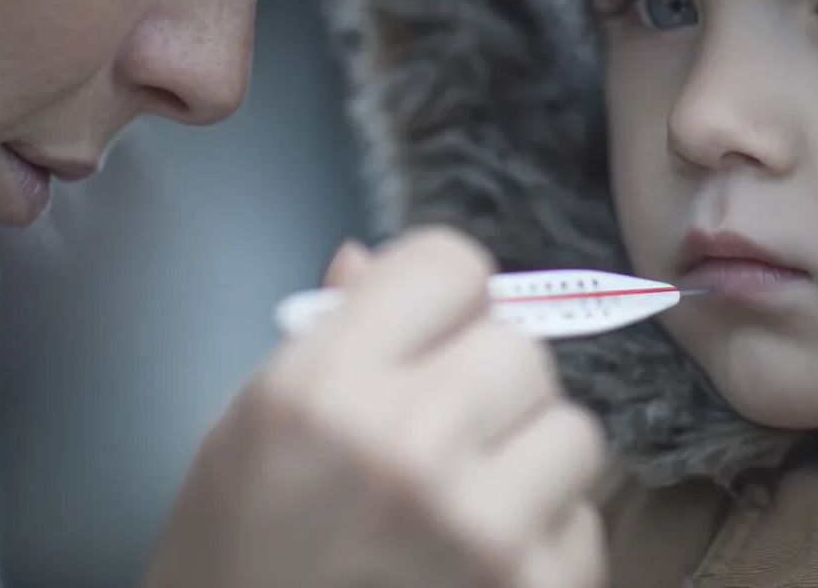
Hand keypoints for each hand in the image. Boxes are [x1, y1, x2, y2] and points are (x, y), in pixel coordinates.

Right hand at [142, 227, 607, 587]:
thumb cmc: (232, 567)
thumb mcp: (243, 437)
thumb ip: (324, 341)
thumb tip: (371, 261)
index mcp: (321, 389)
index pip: (452, 263)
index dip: (444, 299)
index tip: (430, 334)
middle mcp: (405, 446)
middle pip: (521, 345)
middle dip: (489, 381)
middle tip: (442, 434)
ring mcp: (478, 528)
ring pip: (572, 430)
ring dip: (529, 460)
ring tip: (462, 505)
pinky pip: (584, 523)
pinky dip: (544, 542)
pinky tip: (477, 567)